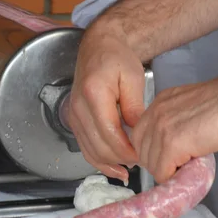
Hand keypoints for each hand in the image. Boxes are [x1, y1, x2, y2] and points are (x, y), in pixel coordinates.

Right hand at [67, 28, 145, 183]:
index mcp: (94, 94)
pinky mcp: (74, 122)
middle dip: (121, 159)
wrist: (99, 48)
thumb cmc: (116, 58)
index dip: (127, 150)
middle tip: (141, 162)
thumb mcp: (133, 78)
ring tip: (130, 169)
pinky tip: (115, 169)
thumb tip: (138, 135)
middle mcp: (78, 107)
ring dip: (110, 164)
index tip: (143, 155)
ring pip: (90, 152)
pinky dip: (100, 162)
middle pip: (99, 147)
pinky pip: (85, 148)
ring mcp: (74, 116)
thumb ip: (135, 108)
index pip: (110, 133)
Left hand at [130, 78, 217, 182]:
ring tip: (187, 166)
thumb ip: (177, 121)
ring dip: (167, 171)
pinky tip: (187, 170)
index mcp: (159, 104)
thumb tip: (176, 142)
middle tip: (177, 165)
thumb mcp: (191, 106)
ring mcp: (161, 129)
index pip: (140, 135)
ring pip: (151, 165)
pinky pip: (162, 172)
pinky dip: (173, 177)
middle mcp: (155, 114)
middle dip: (157, 163)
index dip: (152, 151)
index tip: (164, 158)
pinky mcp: (171, 144)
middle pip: (142, 151)